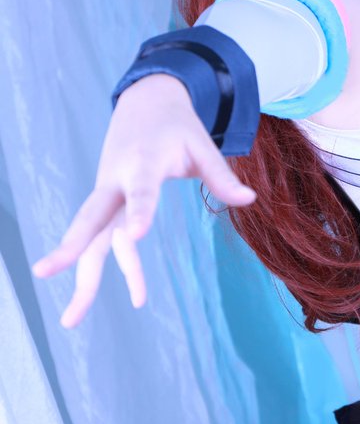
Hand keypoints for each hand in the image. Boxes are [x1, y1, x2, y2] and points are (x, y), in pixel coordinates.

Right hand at [31, 74, 256, 327]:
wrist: (144, 103)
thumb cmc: (176, 126)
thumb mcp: (201, 144)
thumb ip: (221, 175)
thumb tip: (250, 199)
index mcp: (142, 161)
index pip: (140, 191)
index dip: (138, 212)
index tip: (135, 237)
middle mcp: (115, 181)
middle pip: (91, 217)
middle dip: (71, 246)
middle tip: (45, 270)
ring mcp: (107, 194)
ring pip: (90, 237)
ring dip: (80, 275)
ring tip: (69, 320)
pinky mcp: (106, 204)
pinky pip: (102, 240)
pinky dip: (102, 268)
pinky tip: (107, 300)